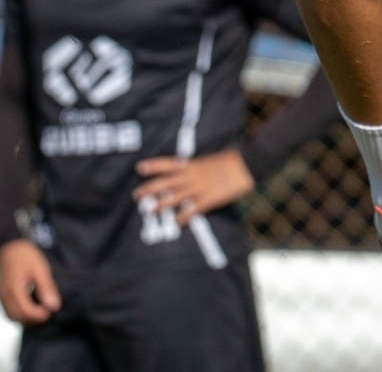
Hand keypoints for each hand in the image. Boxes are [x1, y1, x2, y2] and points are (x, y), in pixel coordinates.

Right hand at [0, 239, 61, 324]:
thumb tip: (54, 307)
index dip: (39, 315)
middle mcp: (5, 295)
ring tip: (39, 310)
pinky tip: (29, 306)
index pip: (26, 312)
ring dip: (25, 318)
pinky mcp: (1, 294)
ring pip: (11, 316)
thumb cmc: (25, 255)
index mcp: (14, 289)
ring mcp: (1, 295)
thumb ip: (46, 288)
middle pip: (17, 318)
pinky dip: (19, 313)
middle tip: (46, 312)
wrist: (9, 244)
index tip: (51, 310)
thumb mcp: (39, 268)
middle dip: (33, 319)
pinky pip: (8, 310)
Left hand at [134, 149, 254, 223]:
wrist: (245, 164)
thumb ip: (194, 168)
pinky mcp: (210, 198)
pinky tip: (177, 222)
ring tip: (150, 209)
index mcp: (192, 164)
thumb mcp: (208, 160)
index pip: (168, 164)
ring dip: (162, 203)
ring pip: (176, 195)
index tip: (139, 168)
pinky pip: (194, 208)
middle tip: (137, 195)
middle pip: (167, 182)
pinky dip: (185, 215)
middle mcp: (192, 175)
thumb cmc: (227, 160)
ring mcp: (200, 187)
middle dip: (151, 188)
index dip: (154, 166)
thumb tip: (183, 171)